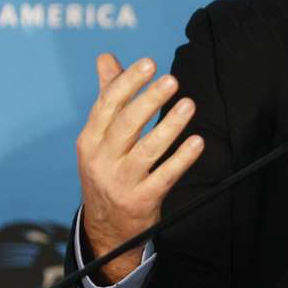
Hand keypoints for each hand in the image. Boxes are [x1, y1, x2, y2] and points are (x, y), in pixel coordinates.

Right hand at [75, 54, 204, 282]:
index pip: (107, 106)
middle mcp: (101, 161)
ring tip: (189, 105)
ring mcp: (121, 182)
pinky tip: (197, 142)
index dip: (127, 83)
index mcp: (89, 141)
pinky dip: (181, 159)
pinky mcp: (141, 201)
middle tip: (172, 80)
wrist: (105, 229)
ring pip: (147, 151)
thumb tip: (106, 58)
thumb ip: (107, 96)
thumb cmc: (107, 170)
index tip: (149, 63)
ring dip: (169, 126)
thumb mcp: (98, 139)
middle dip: (149, 101)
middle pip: (125, 125)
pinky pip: (165, 176)